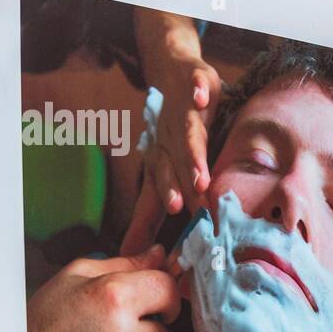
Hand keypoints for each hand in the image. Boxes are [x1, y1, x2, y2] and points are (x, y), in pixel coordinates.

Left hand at [120, 56, 221, 254]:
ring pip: (190, 134)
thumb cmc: (171, 133)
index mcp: (163, 158)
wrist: (173, 76)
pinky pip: (198, 85)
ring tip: (201, 173)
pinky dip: (198, 90)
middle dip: (182, 182)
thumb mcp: (159, 173)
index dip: (169, 195)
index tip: (177, 217)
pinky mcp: (199, 83)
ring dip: (193, 153)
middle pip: (178, 162)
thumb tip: (130, 254)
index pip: (166, 181)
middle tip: (191, 203)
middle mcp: (172, 137)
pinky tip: (201, 97)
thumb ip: (147, 216)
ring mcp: (186, 111)